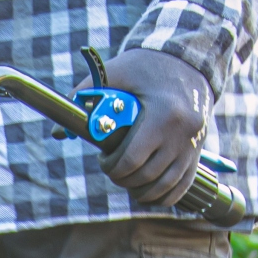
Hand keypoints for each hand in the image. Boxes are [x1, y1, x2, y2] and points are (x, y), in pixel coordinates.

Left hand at [98, 47, 213, 207]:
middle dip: (123, 179)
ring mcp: (193, 144)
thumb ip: (83, 96)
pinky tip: (148, 193)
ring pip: (164, 187)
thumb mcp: (114, 72)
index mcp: (163, 114)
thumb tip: (59, 133)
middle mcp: (182, 132)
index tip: (103, 159)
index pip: (132, 160)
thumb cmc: (145, 67)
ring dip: (141, 192)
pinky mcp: (198, 151)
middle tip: (113, 168)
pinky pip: (182, 186)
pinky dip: (164, 196)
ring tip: (128, 181)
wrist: (187, 61)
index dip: (111, 167)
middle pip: (146, 177)